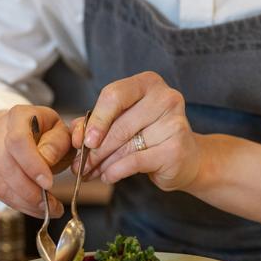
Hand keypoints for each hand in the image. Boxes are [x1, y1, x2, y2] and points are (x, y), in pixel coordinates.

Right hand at [0, 105, 71, 217]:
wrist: (17, 131)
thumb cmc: (43, 132)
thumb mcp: (59, 130)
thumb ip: (57, 143)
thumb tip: (47, 160)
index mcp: (17, 116)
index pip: (18, 141)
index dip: (32, 165)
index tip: (49, 184)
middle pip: (6, 166)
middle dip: (30, 191)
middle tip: (52, 206)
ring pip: (0, 184)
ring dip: (25, 202)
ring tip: (47, 210)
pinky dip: (17, 204)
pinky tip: (33, 207)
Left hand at [72, 71, 201, 191]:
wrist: (186, 158)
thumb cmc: (150, 135)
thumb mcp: (122, 120)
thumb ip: (96, 123)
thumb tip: (75, 133)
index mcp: (148, 83)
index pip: (114, 95)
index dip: (96, 119)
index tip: (84, 140)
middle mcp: (165, 98)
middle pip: (119, 125)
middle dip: (94, 149)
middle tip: (80, 164)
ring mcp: (174, 123)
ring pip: (125, 146)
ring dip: (102, 163)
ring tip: (90, 172)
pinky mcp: (176, 148)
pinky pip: (135, 161)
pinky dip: (116, 171)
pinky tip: (108, 176)